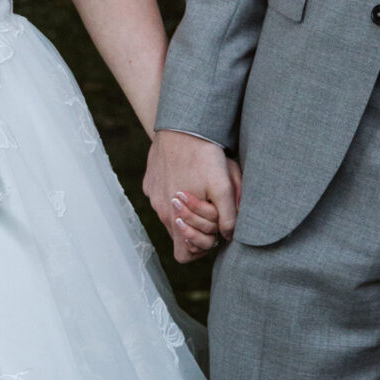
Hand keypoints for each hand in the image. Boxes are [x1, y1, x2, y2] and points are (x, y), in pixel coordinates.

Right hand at [145, 129, 239, 264]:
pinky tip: (188, 175)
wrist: (180, 126)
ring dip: (187, 210)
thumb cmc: (204, 155)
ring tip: (201, 189)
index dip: (201, 248)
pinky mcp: (150, 182)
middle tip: (212, 207)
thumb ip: (227, 216)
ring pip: (172, 215)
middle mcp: (160, 211)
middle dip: (198, 227)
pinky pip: (163, 196)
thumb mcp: (223, 186)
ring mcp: (153, 196)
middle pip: (179, 234)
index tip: (213, 231)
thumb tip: (228, 236)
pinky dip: (176, 192)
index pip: (185, 254)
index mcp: (175, 219)